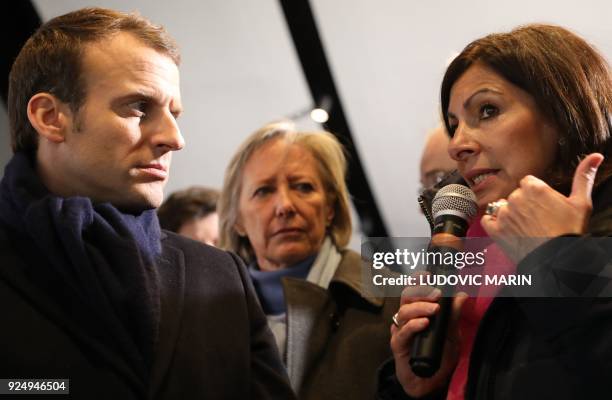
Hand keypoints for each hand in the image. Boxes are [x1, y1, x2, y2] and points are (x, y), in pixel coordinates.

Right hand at [390, 283, 467, 397]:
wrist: (430, 381)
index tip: (427, 275)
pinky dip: (413, 325)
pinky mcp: (398, 344)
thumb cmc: (439, 356)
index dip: (418, 281)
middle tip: (437, 294)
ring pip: (404, 311)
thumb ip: (454, 316)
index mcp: (418, 311)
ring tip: (434, 310)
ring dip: (420, 307)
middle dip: (420, 291)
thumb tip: (461, 295)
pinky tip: (424, 323)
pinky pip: (403, 331)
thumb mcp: (452, 335)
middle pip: (406, 297)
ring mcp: (401, 330)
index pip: (415, 291)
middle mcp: (407, 318)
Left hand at [481, 153, 603, 261]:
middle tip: (537, 219)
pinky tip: (508, 230)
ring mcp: (503, 214)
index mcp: (534, 188)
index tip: (542, 204)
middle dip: (524, 204)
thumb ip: (583, 177)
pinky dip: (494, 224)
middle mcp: (515, 198)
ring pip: (503, 207)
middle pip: (515, 195)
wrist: (557, 259)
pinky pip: (487, 220)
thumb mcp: (581, 203)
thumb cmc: (569, 232)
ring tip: (526, 228)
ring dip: (511, 215)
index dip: (535, 194)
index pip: (527, 183)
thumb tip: (596, 156)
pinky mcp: (495, 229)